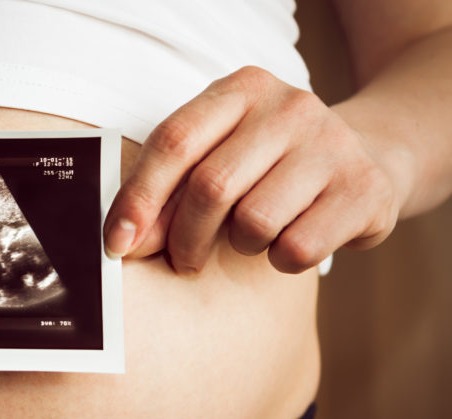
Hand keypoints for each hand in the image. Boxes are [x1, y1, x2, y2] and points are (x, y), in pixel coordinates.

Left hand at [103, 66, 400, 273]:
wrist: (370, 157)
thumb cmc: (270, 164)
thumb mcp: (221, 153)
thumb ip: (171, 187)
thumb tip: (126, 241)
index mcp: (242, 89)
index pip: (174, 142)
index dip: (138, 198)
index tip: (117, 244)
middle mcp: (291, 107)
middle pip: (210, 187)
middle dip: (184, 237)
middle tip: (182, 260)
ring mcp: (333, 144)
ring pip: (254, 222)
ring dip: (240, 246)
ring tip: (253, 235)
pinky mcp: (365, 189)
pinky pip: (297, 248)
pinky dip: (281, 259)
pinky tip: (290, 241)